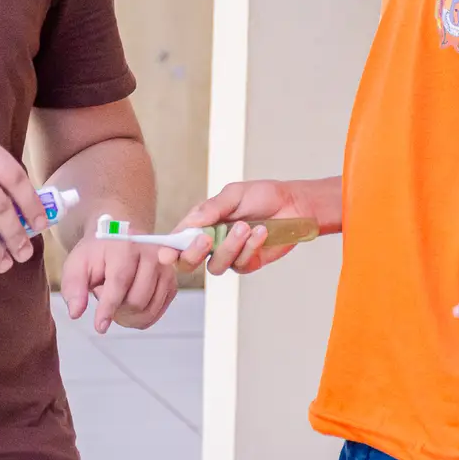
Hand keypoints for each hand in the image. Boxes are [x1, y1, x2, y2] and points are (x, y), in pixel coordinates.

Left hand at [61, 233, 177, 333]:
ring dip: (127, 315)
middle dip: (116, 308)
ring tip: (115, 299)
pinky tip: (128, 305)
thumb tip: (75, 313)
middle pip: (136, 301)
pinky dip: (140, 317)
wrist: (122, 236)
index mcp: (126, 246)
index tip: (99, 326)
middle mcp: (152, 255)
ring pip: (148, 310)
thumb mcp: (77, 263)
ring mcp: (166, 269)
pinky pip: (156, 313)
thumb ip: (73, 287)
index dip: (108, 308)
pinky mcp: (172, 282)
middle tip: (103, 293)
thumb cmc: (98, 252)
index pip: (119, 283)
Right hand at [158, 180, 315, 275]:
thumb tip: (192, 222)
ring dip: (229, 247)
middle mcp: (211, 243)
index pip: (177, 241)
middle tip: (206, 239)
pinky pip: (241, 264)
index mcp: (201, 224)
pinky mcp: (248, 263)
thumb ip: (212, 208)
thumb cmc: (262, 196)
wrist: (293, 204)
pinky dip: (251, 247)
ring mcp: (229, 255)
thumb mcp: (234, 194)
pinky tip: (261, 232)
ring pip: (216, 266)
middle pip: (188, 262)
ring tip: (246, 226)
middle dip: (193, 254)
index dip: (168, 249)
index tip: (165, 253)